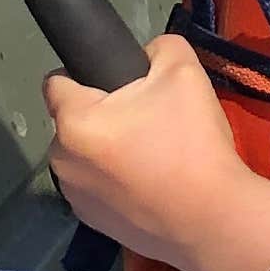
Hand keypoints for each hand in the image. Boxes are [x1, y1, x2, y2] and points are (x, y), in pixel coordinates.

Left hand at [45, 33, 252, 270]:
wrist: (213, 221)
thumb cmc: (192, 144)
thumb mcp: (184, 71)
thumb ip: (159, 47)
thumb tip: (146, 56)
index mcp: (74, 121)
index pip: (56, 80)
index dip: (86, 73)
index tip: (121, 84)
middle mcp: (61, 160)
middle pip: (74, 121)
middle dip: (103, 116)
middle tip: (150, 121)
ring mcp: (74, 196)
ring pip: (85, 156)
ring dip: (107, 151)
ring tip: (153, 158)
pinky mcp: (92, 223)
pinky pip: (97, 188)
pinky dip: (115, 184)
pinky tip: (151, 187)